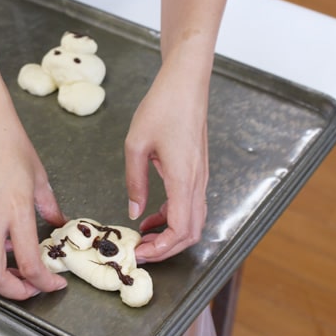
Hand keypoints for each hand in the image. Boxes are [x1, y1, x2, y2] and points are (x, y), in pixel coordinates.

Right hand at [0, 111, 67, 299]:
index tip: (53, 285)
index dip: (43, 283)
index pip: (28, 262)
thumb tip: (59, 223)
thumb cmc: (10, 142)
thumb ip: (48, 206)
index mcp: (15, 210)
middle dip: (13, 291)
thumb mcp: (38, 175)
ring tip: (10, 268)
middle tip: (29, 288)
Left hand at [125, 59, 209, 261]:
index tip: (140, 252)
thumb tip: (134, 212)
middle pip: (191, 232)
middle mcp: (198, 182)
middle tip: (141, 251)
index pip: (180, 229)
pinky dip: (173, 217)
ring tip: (144, 236)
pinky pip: (190, 204)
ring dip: (170, 234)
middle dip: (167, 248)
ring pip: (193, 220)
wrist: (186, 83)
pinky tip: (152, 215)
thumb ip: (134, 182)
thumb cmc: (162, 107)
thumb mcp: (136, 145)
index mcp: (183, 179)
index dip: (162, 248)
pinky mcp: (198, 170)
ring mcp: (201, 177)